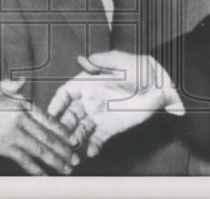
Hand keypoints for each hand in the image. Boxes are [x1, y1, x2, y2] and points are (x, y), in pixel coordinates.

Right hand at [0, 79, 86, 174]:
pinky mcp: (3, 146)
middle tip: (76, 158)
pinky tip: (45, 176)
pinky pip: (24, 160)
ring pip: (40, 149)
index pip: (47, 119)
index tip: (72, 139)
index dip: (61, 130)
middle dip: (64, 149)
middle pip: (47, 136)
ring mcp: (13, 133)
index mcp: (21, 104)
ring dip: (56, 160)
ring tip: (67, 169)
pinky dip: (36, 169)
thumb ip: (11, 87)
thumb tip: (23, 80)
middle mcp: (21, 118)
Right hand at [48, 50, 172, 156]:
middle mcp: (89, 100)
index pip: (65, 94)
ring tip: (74, 144)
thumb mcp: (121, 61)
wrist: (158, 86)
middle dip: (63, 125)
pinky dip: (93, 146)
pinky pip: (98, 138)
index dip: (56, 104)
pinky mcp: (110, 127)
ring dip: (75, 136)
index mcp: (87, 83)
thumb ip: (102, 61)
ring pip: (80, 128)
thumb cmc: (139, 68)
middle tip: (62, 134)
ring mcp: (99, 115)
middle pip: (69, 114)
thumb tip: (83, 58)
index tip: (51, 114)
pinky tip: (91, 151)